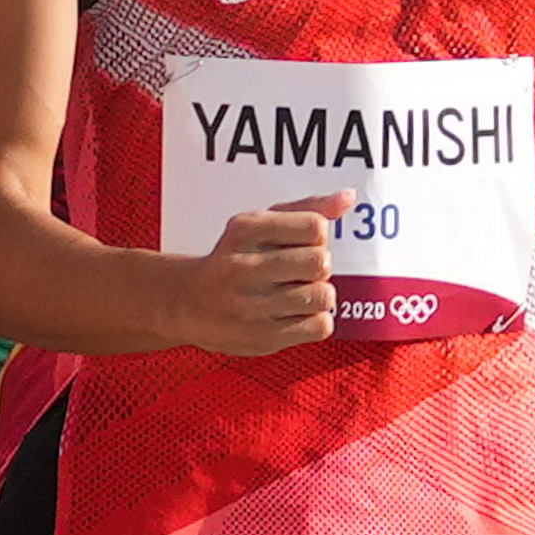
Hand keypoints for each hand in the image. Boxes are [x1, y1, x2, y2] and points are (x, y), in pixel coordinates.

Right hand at [171, 198, 341, 355]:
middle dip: (319, 267)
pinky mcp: (263, 337)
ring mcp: (251, 306)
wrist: (186, 304)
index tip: (300, 243)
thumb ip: (305, 210)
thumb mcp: (259, 226)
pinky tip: (293, 314)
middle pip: (321, 262)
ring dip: (319, 295)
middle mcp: (244, 267)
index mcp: (245, 231)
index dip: (317, 236)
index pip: (315, 226)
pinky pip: (321, 326)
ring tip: (296, 293)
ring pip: (324, 296)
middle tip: (300, 271)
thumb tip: (348, 197)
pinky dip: (316, 321)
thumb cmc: (235, 259)